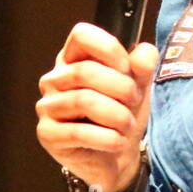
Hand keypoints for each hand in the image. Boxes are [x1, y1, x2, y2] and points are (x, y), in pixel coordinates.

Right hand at [36, 23, 157, 191]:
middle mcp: (55, 79)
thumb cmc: (121, 114)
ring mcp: (47, 107)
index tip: (127, 68)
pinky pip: (77, 132)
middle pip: (85, 71)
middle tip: (134, 101)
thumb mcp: (138, 87)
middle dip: (120, 88)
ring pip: (82, 101)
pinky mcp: (47, 134)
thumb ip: (142, 67)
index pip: (81, 35)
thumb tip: (145, 53)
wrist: (116, 157)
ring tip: (128, 125)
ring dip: (116, 115)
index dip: (108, 48)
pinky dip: (107, 138)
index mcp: (74, 59)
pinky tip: (117, 142)